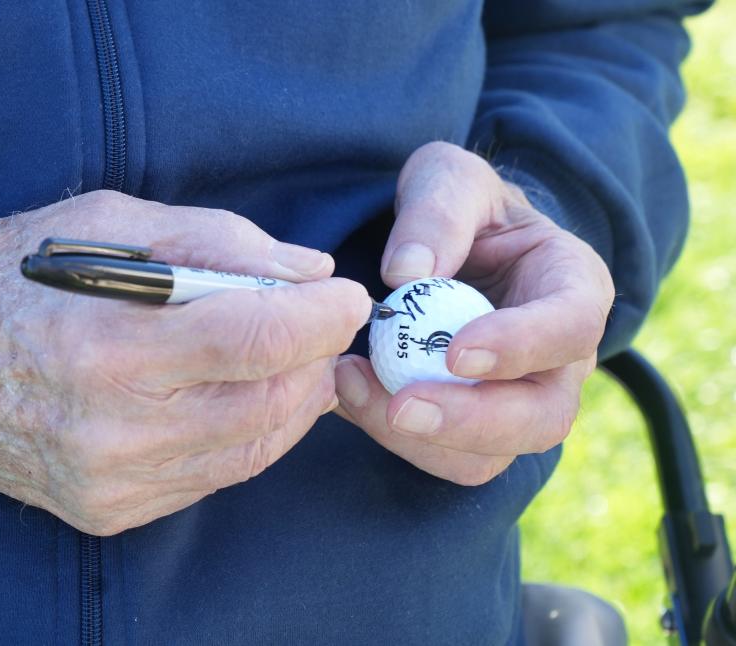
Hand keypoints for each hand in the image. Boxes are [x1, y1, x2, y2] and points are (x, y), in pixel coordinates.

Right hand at [0, 190, 371, 534]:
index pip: (256, 341)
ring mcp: (112, 480)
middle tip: (321, 325)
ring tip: (291, 358)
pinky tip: (242, 398)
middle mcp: (114, 428)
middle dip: (316, 359)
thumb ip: (218, 242)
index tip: (347, 297)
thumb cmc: (11, 273)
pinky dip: (248, 436)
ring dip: (292, 400)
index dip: (322, 318)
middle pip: (268, 403)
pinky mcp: (108, 509)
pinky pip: (213, 479)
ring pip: (252, 450)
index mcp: (110, 344)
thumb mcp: (109, 222)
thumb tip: (310, 272)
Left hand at [334, 142, 614, 484]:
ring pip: (489, 455)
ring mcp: (519, 401)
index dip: (520, 347)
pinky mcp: (471, 428)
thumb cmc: (459, 209)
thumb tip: (406, 273)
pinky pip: (442, 456)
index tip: (454, 353)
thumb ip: (437, 211)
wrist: (447, 248)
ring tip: (351, 385)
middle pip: (542, 417)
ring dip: (419, 438)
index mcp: (573, 286)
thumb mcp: (449, 180)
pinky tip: (349, 393)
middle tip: (400, 406)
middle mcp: (559, 358)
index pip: (571, 328)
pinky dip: (393, 437)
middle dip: (470, 421)